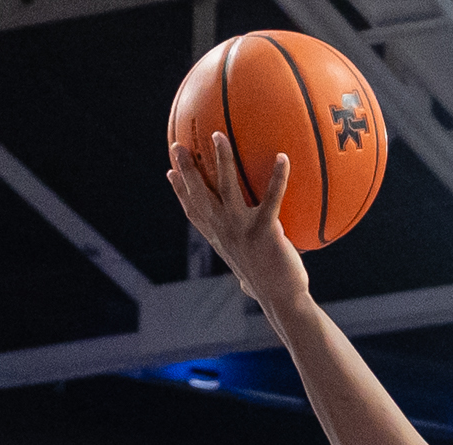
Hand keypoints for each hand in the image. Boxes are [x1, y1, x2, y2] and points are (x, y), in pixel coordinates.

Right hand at [166, 132, 307, 313]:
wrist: (281, 300)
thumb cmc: (271, 285)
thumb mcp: (251, 271)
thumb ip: (248, 260)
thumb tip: (248, 277)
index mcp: (219, 238)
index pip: (193, 211)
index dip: (179, 191)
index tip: (169, 171)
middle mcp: (224, 232)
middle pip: (199, 194)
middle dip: (187, 169)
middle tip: (178, 145)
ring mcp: (241, 231)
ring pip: (226, 187)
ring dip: (221, 160)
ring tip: (218, 135)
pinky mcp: (264, 232)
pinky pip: (271, 199)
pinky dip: (277, 178)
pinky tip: (282, 157)